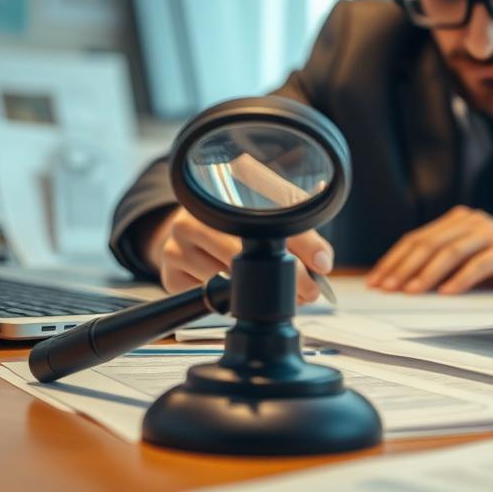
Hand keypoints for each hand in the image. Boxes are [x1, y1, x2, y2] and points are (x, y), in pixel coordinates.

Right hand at [143, 206, 333, 302]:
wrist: (186, 230)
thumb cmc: (233, 222)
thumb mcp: (265, 214)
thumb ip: (299, 231)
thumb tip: (323, 261)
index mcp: (218, 193)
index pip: (267, 218)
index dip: (302, 242)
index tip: (323, 264)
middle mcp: (192, 217)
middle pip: (245, 253)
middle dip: (284, 277)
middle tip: (309, 292)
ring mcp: (176, 247)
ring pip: (227, 279)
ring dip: (258, 292)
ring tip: (279, 292)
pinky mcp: (169, 275)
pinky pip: (208, 296)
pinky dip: (230, 298)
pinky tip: (238, 289)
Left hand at [365, 206, 492, 293]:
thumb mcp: (473, 260)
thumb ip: (446, 263)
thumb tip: (405, 284)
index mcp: (459, 221)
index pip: (417, 239)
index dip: (393, 259)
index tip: (375, 280)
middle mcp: (471, 221)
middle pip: (427, 244)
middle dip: (401, 268)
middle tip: (384, 288)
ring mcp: (490, 232)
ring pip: (448, 252)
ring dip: (424, 274)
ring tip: (407, 292)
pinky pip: (478, 264)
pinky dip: (459, 279)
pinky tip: (445, 294)